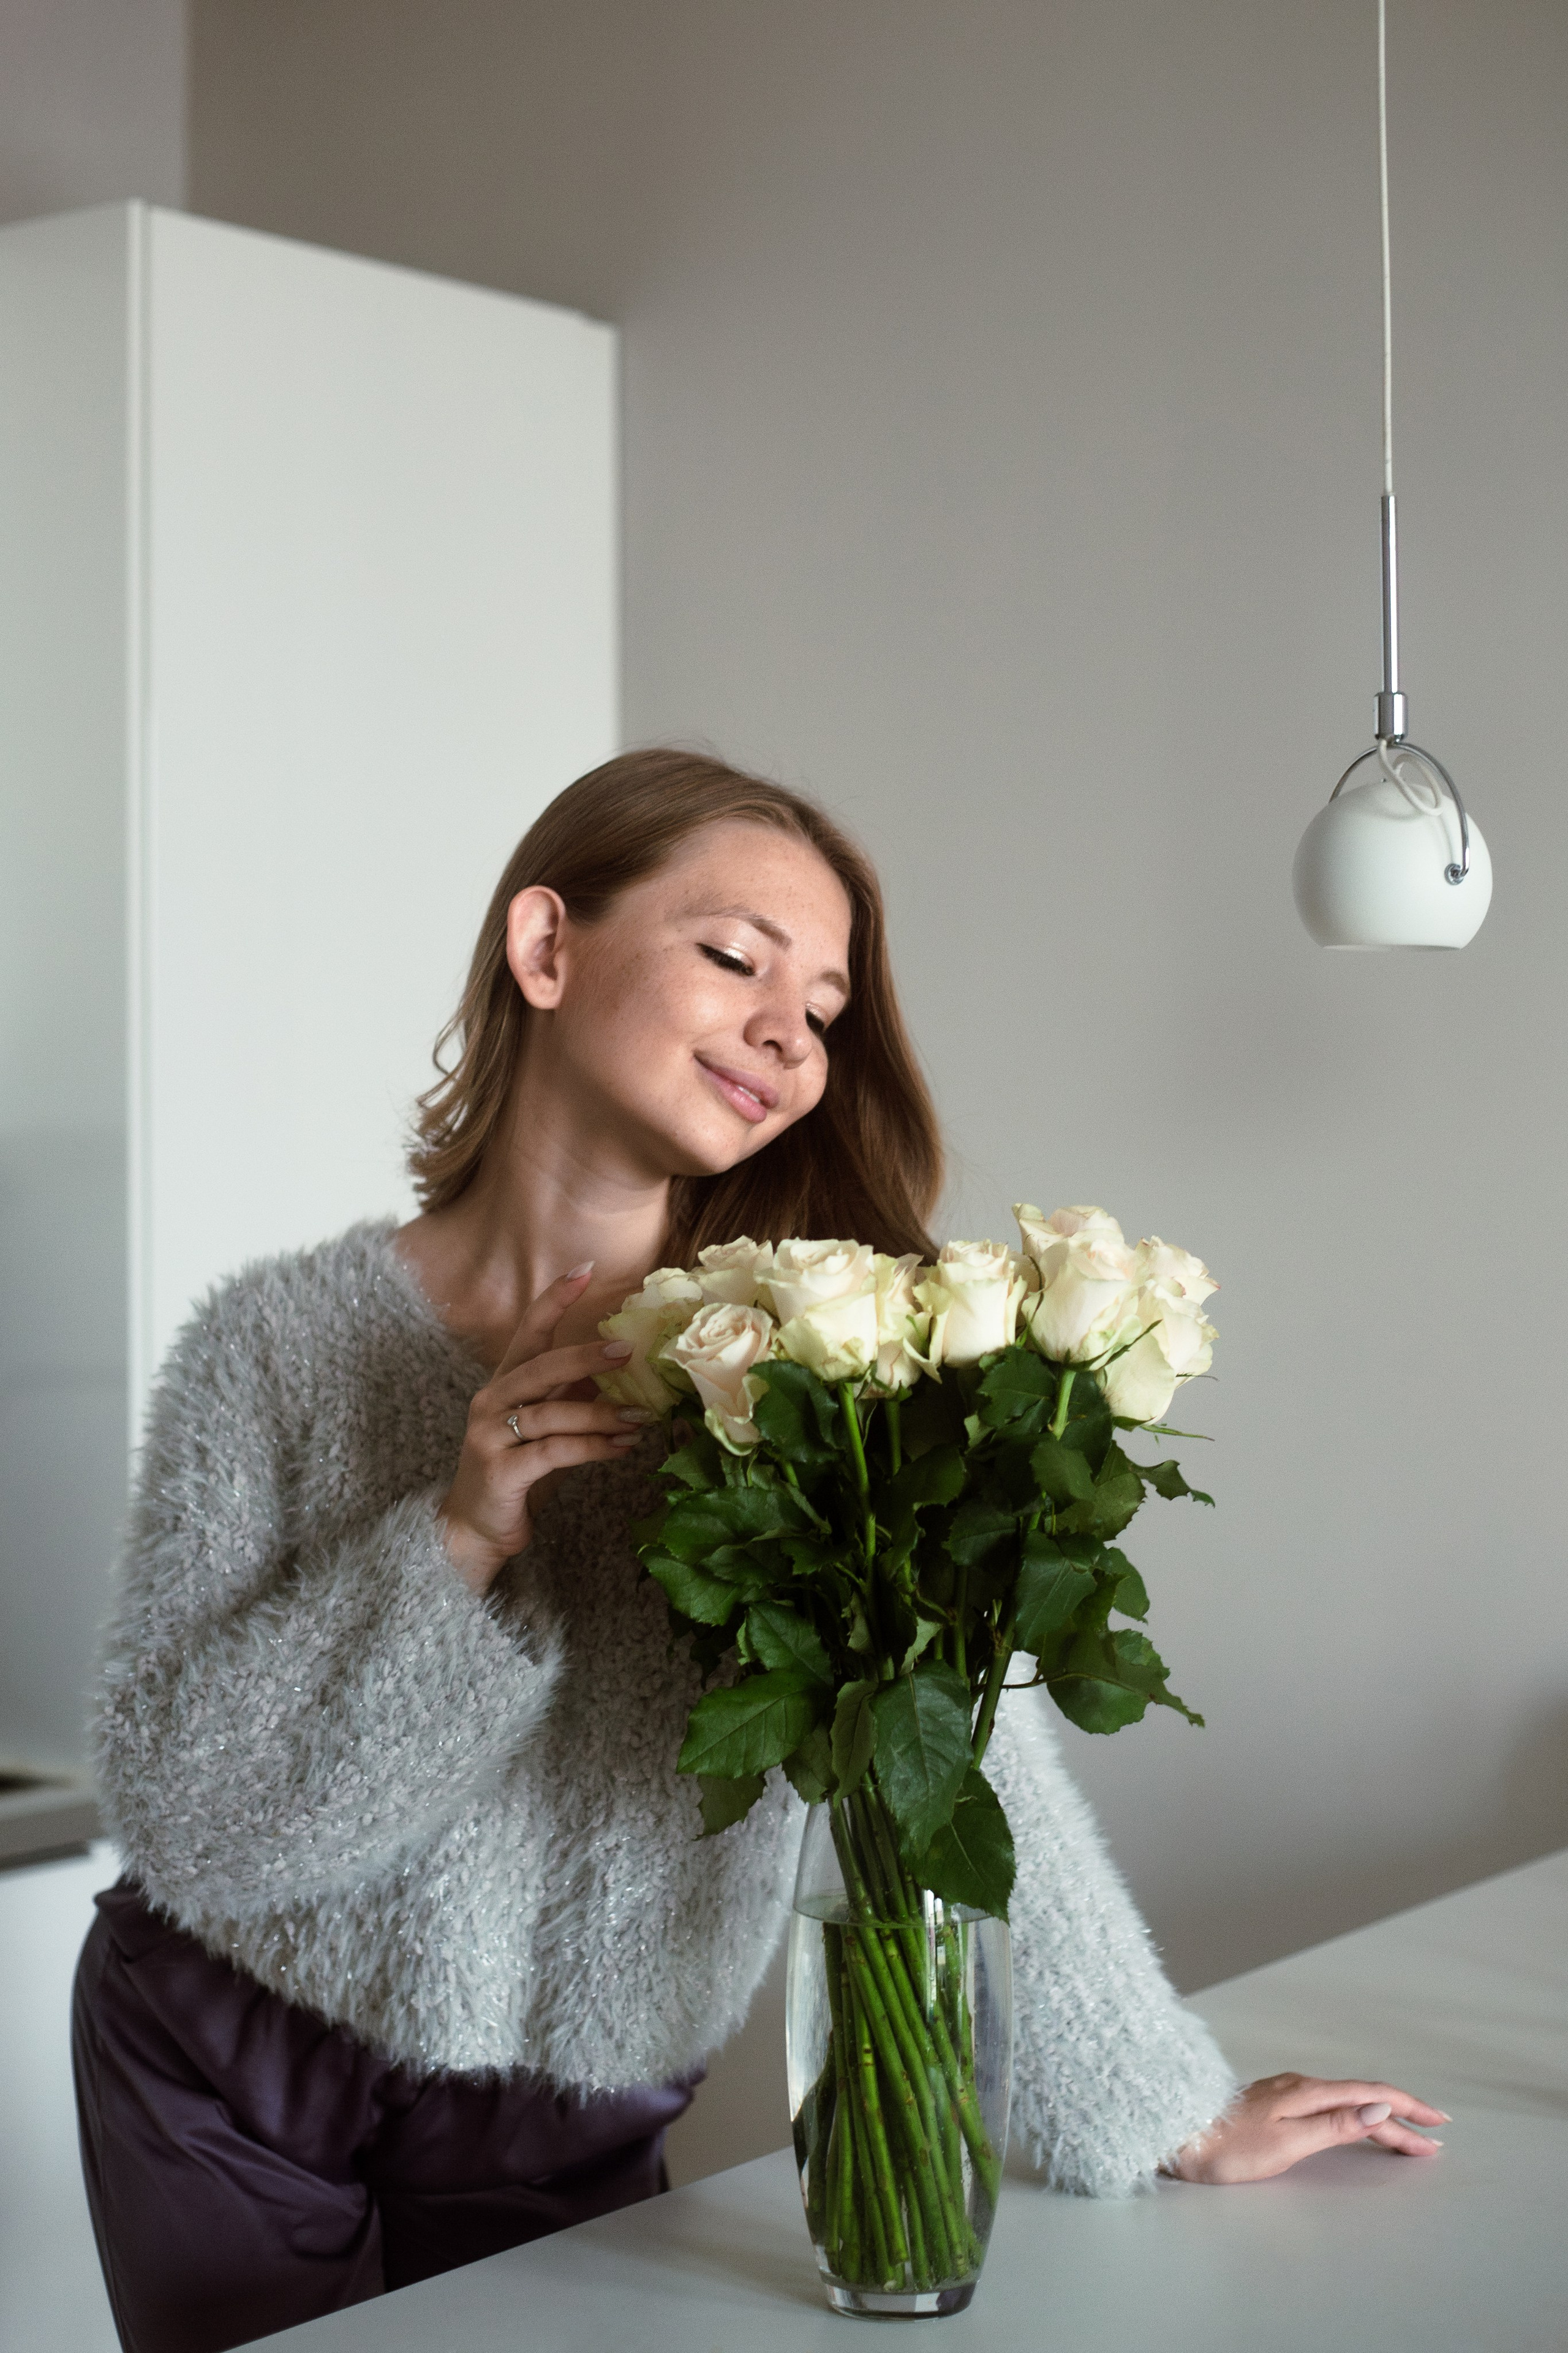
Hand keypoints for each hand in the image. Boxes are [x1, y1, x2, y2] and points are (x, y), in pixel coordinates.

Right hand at [438, 1265, 649, 1592]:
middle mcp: (492, 1402)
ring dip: (602, 1414)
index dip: (555, 1300)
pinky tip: (623, 1448)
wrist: (475, 1529)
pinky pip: (555, 1452)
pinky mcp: (501, 1471)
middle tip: (627, 1350)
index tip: (585, 1270)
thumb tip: (617, 1368)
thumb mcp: (548, 1429)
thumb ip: (572, 1398)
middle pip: (542, 1367)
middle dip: (586, 1355)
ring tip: (641, 1418)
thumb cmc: (517, 1475)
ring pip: (553, 1414)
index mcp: (505, 1385)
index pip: (528, 1331)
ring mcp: (492, 1436)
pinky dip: (594, 1448)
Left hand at [1169, 2072, 1447, 2183]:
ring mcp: (1286, 2093)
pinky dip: (1352, 2117)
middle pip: (1362, 2101)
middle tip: (1433, 2141)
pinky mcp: (1275, 2104)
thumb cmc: (1228, 2147)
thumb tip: (1379, 2107)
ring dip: (1378, 2119)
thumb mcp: (1287, 2142)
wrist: (1178, 2136)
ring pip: (1345, 2103)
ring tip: (1404, 2136)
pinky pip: (1327, 2106)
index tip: (1438, 2124)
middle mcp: (1300, 2086)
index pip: (1371, 2095)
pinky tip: (1354, 2124)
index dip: (1408, 2108)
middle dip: (1401, 2119)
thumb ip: (1335, 2125)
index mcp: (1308, 2092)